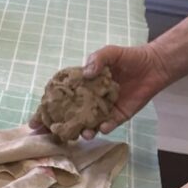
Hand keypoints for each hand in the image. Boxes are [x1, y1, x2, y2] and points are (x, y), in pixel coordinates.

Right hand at [30, 43, 169, 139]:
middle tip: (50, 135)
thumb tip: (86, 73)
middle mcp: (88, 102)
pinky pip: (108, 126)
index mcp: (81, 88)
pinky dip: (104, 127)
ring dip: (83, 132)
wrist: (153, 65)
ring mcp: (102, 111)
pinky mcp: (117, 116)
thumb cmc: (128, 57)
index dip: (45, 112)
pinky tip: (104, 126)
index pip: (59, 102)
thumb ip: (97, 59)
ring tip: (83, 133)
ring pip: (87, 127)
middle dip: (57, 129)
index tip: (33, 122)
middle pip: (68, 119)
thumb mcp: (110, 52)